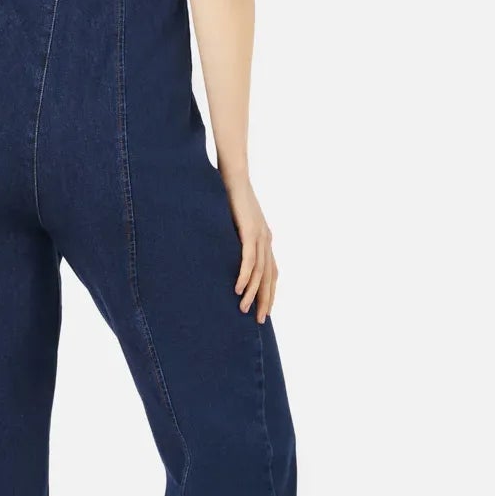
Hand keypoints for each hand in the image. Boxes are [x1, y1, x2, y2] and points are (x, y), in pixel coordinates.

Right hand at [223, 174, 277, 322]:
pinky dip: (245, 277)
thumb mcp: (234, 223)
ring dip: (253, 293)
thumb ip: (234, 238)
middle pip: (269, 277)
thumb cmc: (230, 197)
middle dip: (266, 300)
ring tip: (244, 310)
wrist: (233, 176)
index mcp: (264, 239)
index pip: (271, 272)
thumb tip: (223, 252)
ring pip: (260, 272)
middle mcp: (266, 239)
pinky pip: (249, 260)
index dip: (269, 292)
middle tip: (260, 320)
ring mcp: (260, 236)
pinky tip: (239, 290)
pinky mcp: (250, 231)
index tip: (264, 310)